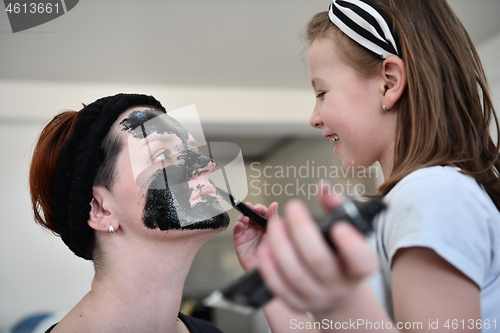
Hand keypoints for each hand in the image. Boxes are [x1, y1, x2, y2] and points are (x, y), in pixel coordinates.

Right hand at [233, 202, 277, 271]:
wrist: (269, 273)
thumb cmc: (275, 257)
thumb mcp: (276, 235)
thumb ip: (274, 219)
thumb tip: (274, 204)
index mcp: (268, 226)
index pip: (263, 213)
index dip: (261, 209)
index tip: (259, 208)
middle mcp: (258, 229)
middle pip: (252, 214)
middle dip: (250, 210)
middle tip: (251, 209)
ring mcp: (248, 235)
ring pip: (243, 220)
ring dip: (243, 216)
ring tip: (246, 218)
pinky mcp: (239, 242)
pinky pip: (236, 231)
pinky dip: (237, 225)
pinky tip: (241, 224)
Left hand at [255, 185, 377, 315]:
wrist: (336, 290)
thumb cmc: (342, 256)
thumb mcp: (348, 232)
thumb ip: (336, 208)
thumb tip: (323, 188)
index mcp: (360, 267)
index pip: (361, 260)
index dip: (350, 243)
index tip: (337, 226)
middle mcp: (339, 285)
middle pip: (318, 261)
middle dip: (302, 231)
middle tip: (293, 209)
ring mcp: (316, 296)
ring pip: (294, 274)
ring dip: (279, 244)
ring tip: (274, 224)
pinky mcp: (296, 303)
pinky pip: (278, 286)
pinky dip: (268, 266)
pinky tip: (264, 247)